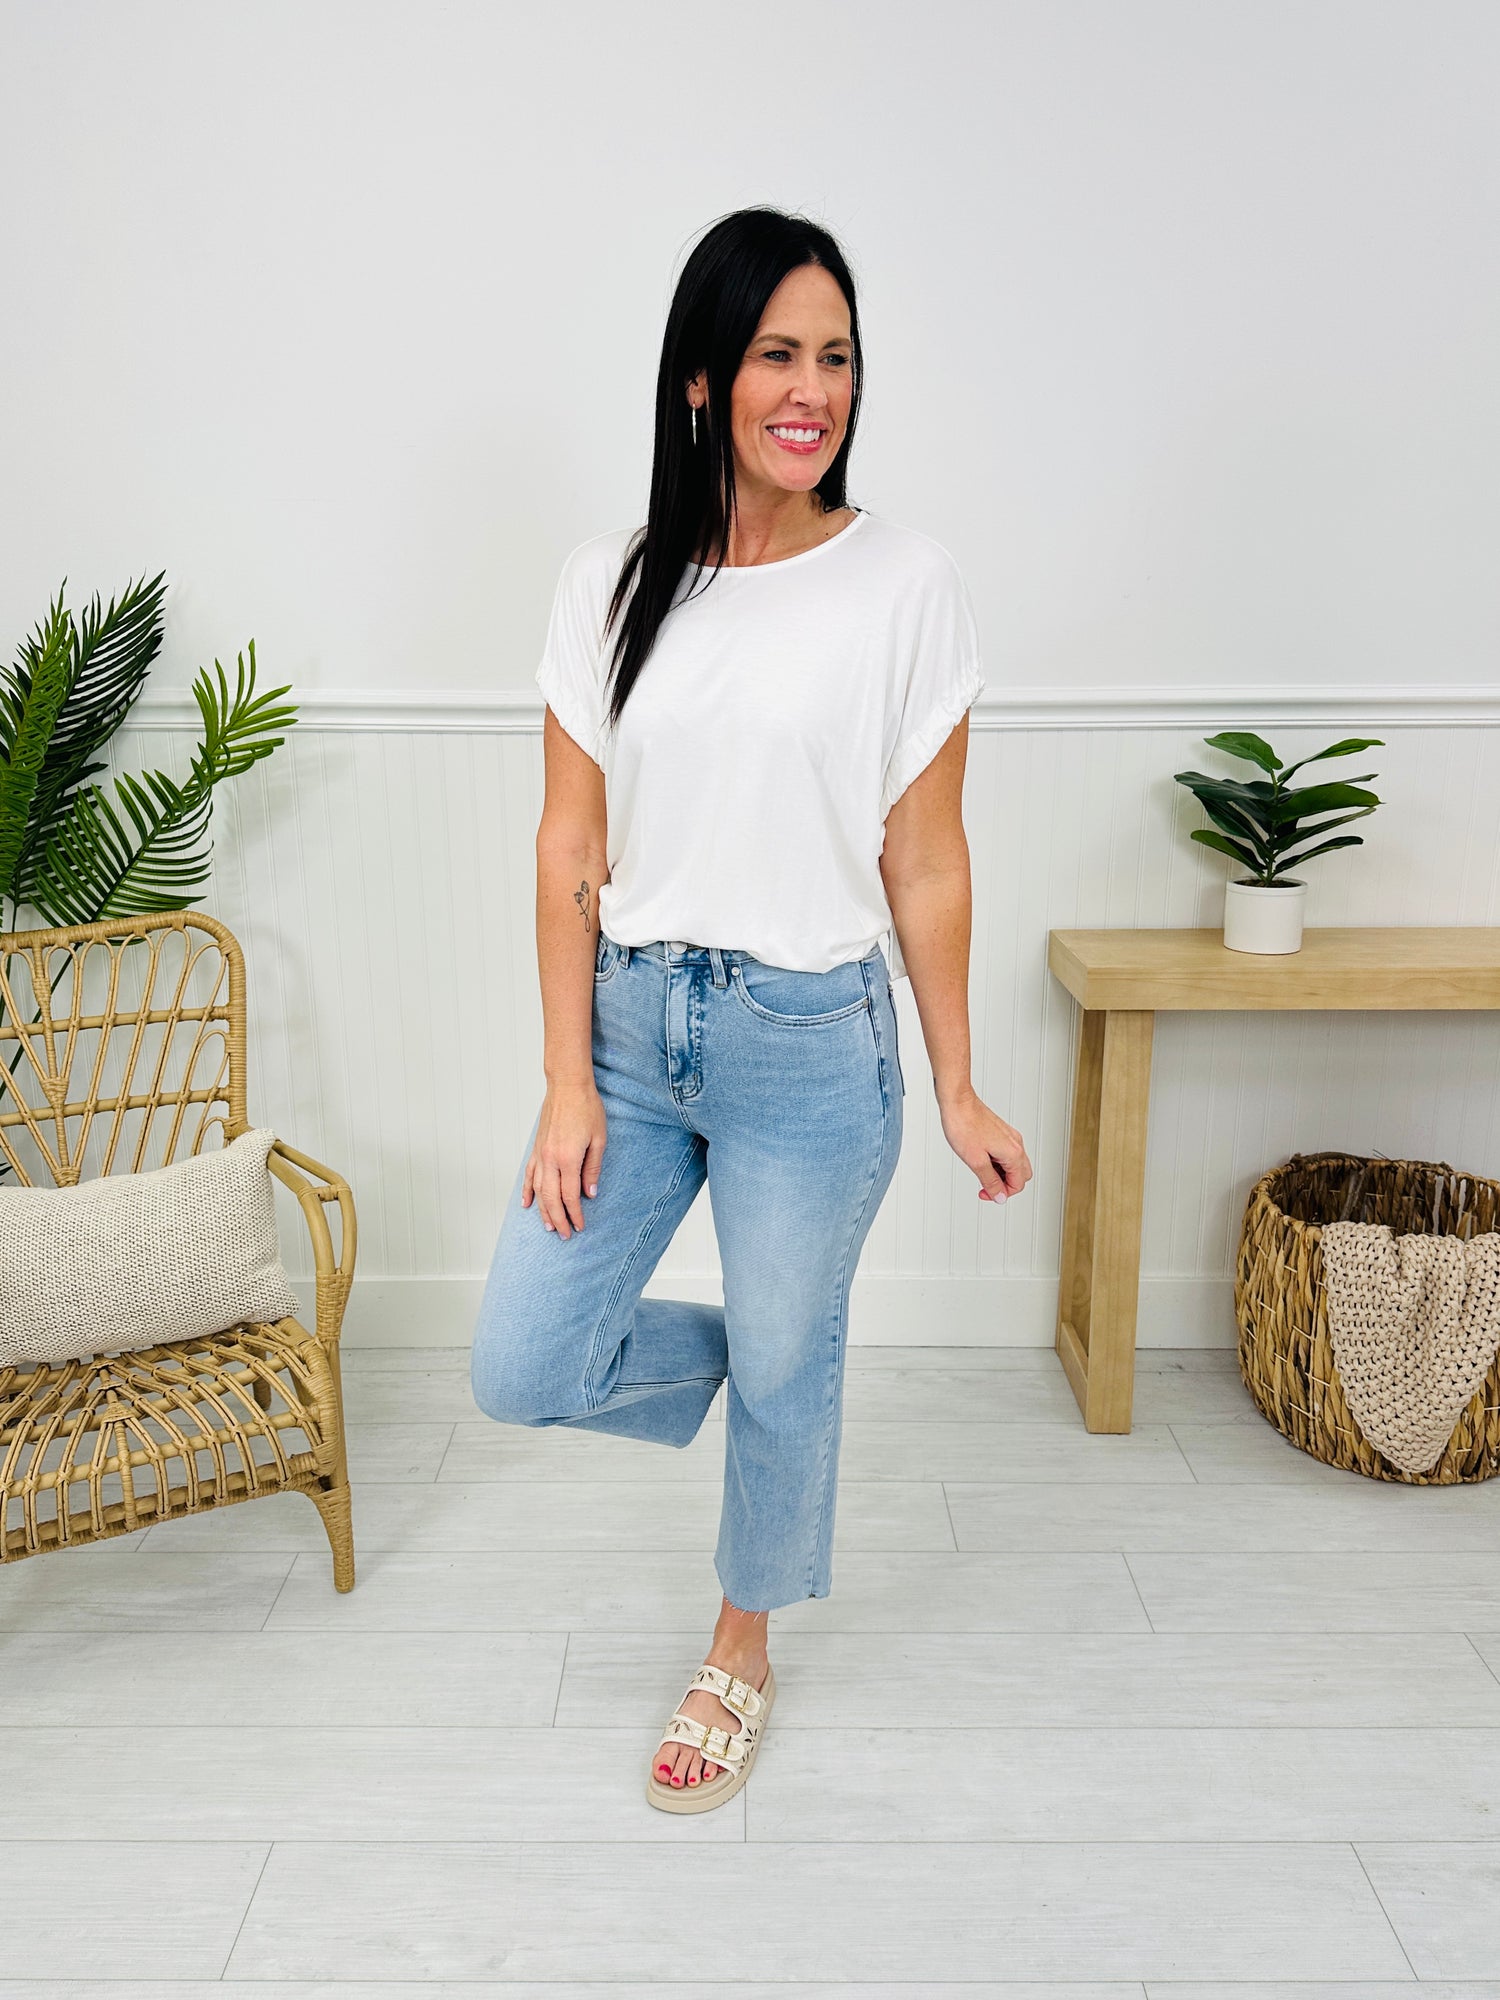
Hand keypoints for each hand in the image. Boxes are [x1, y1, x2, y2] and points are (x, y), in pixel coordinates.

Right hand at [523, 1079, 606, 1237]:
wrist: (568, 1086)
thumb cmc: (587, 1108)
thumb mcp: (599, 1139)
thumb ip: (593, 1168)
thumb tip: (590, 1192)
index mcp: (568, 1159)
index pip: (570, 1196)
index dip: (576, 1214)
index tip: (580, 1226)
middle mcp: (550, 1159)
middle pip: (552, 1198)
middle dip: (559, 1219)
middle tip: (565, 1235)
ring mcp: (540, 1154)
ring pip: (538, 1190)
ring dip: (543, 1210)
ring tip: (549, 1226)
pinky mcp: (536, 1148)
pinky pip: (528, 1175)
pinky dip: (527, 1190)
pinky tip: (527, 1203)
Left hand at [937, 1085, 1032, 1204]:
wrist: (957, 1102)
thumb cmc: (964, 1126)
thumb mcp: (976, 1161)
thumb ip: (990, 1182)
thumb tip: (1000, 1196)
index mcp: (1013, 1153)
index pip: (1018, 1184)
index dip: (1002, 1194)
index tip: (986, 1193)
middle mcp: (1016, 1144)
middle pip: (1021, 1175)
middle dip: (1005, 1185)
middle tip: (986, 1186)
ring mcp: (1010, 1137)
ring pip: (1014, 1165)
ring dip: (1000, 1174)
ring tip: (980, 1171)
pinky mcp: (1002, 1133)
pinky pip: (1006, 1154)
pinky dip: (997, 1163)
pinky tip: (981, 1160)